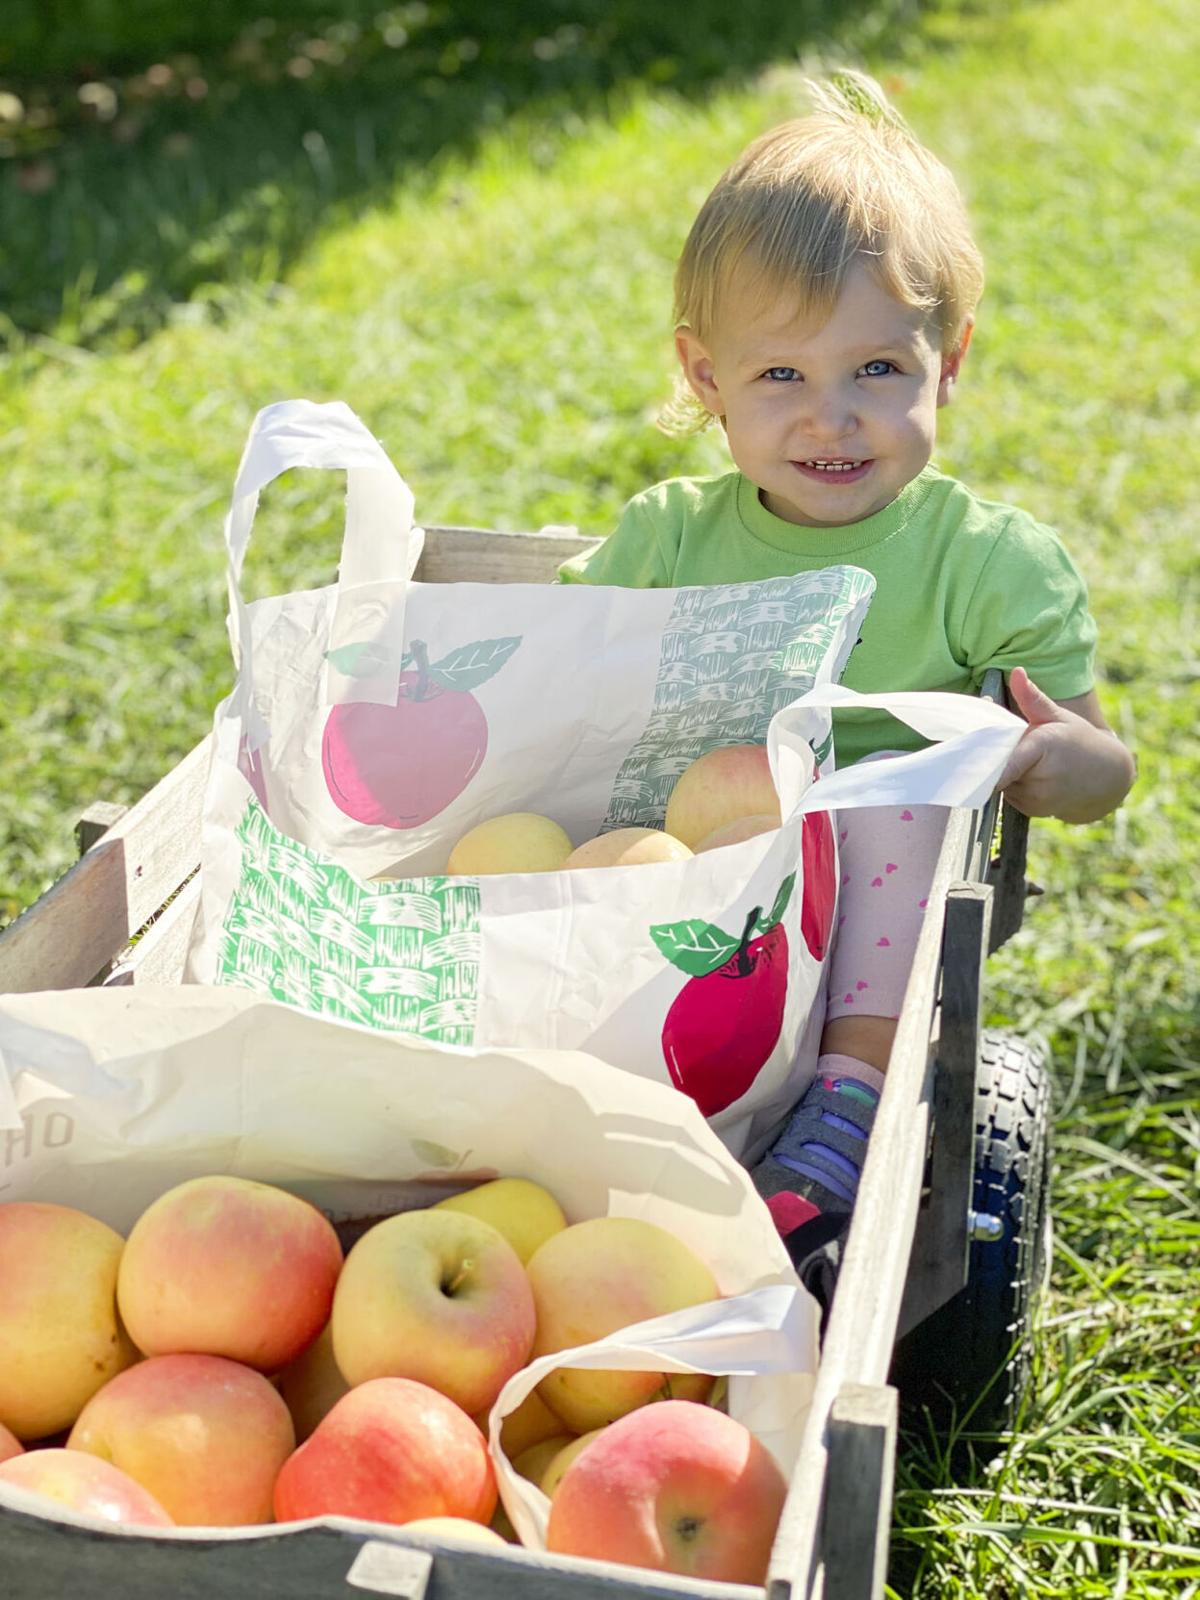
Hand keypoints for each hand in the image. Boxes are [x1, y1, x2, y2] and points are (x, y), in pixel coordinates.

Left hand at [998, 668, 1134, 822]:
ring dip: (1006, 773)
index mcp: (1043, 746)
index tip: (960, 762)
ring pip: (1001, 782)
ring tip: (1029, 762)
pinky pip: (1009, 796)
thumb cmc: (1080, 741)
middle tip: (1015, 747)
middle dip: (998, 757)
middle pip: (998, 766)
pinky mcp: (1033, 811)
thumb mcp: (1058, 716)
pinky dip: (1013, 786)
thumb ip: (1032, 697)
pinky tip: (1032, 777)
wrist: (1108, 777)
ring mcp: (1038, 798)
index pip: (1005, 762)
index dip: (983, 764)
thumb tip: (1016, 672)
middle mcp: (1040, 777)